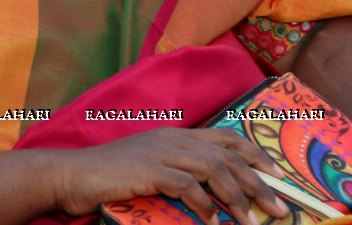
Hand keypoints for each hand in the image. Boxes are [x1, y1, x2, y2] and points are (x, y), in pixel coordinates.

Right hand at [51, 128, 290, 224]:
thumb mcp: (150, 169)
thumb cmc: (109, 177)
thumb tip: (213, 198)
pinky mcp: (148, 169)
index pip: (225, 137)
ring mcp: (160, 152)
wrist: (71, 175)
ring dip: (237, 198)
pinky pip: (187, 186)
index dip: (255, 155)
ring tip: (252, 221)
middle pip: (227, 155)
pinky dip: (205, 205)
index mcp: (175, 135)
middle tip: (279, 208)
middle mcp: (172, 138)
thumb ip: (179, 175)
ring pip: (214, 169)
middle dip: (258, 182)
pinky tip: (214, 222)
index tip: (277, 176)